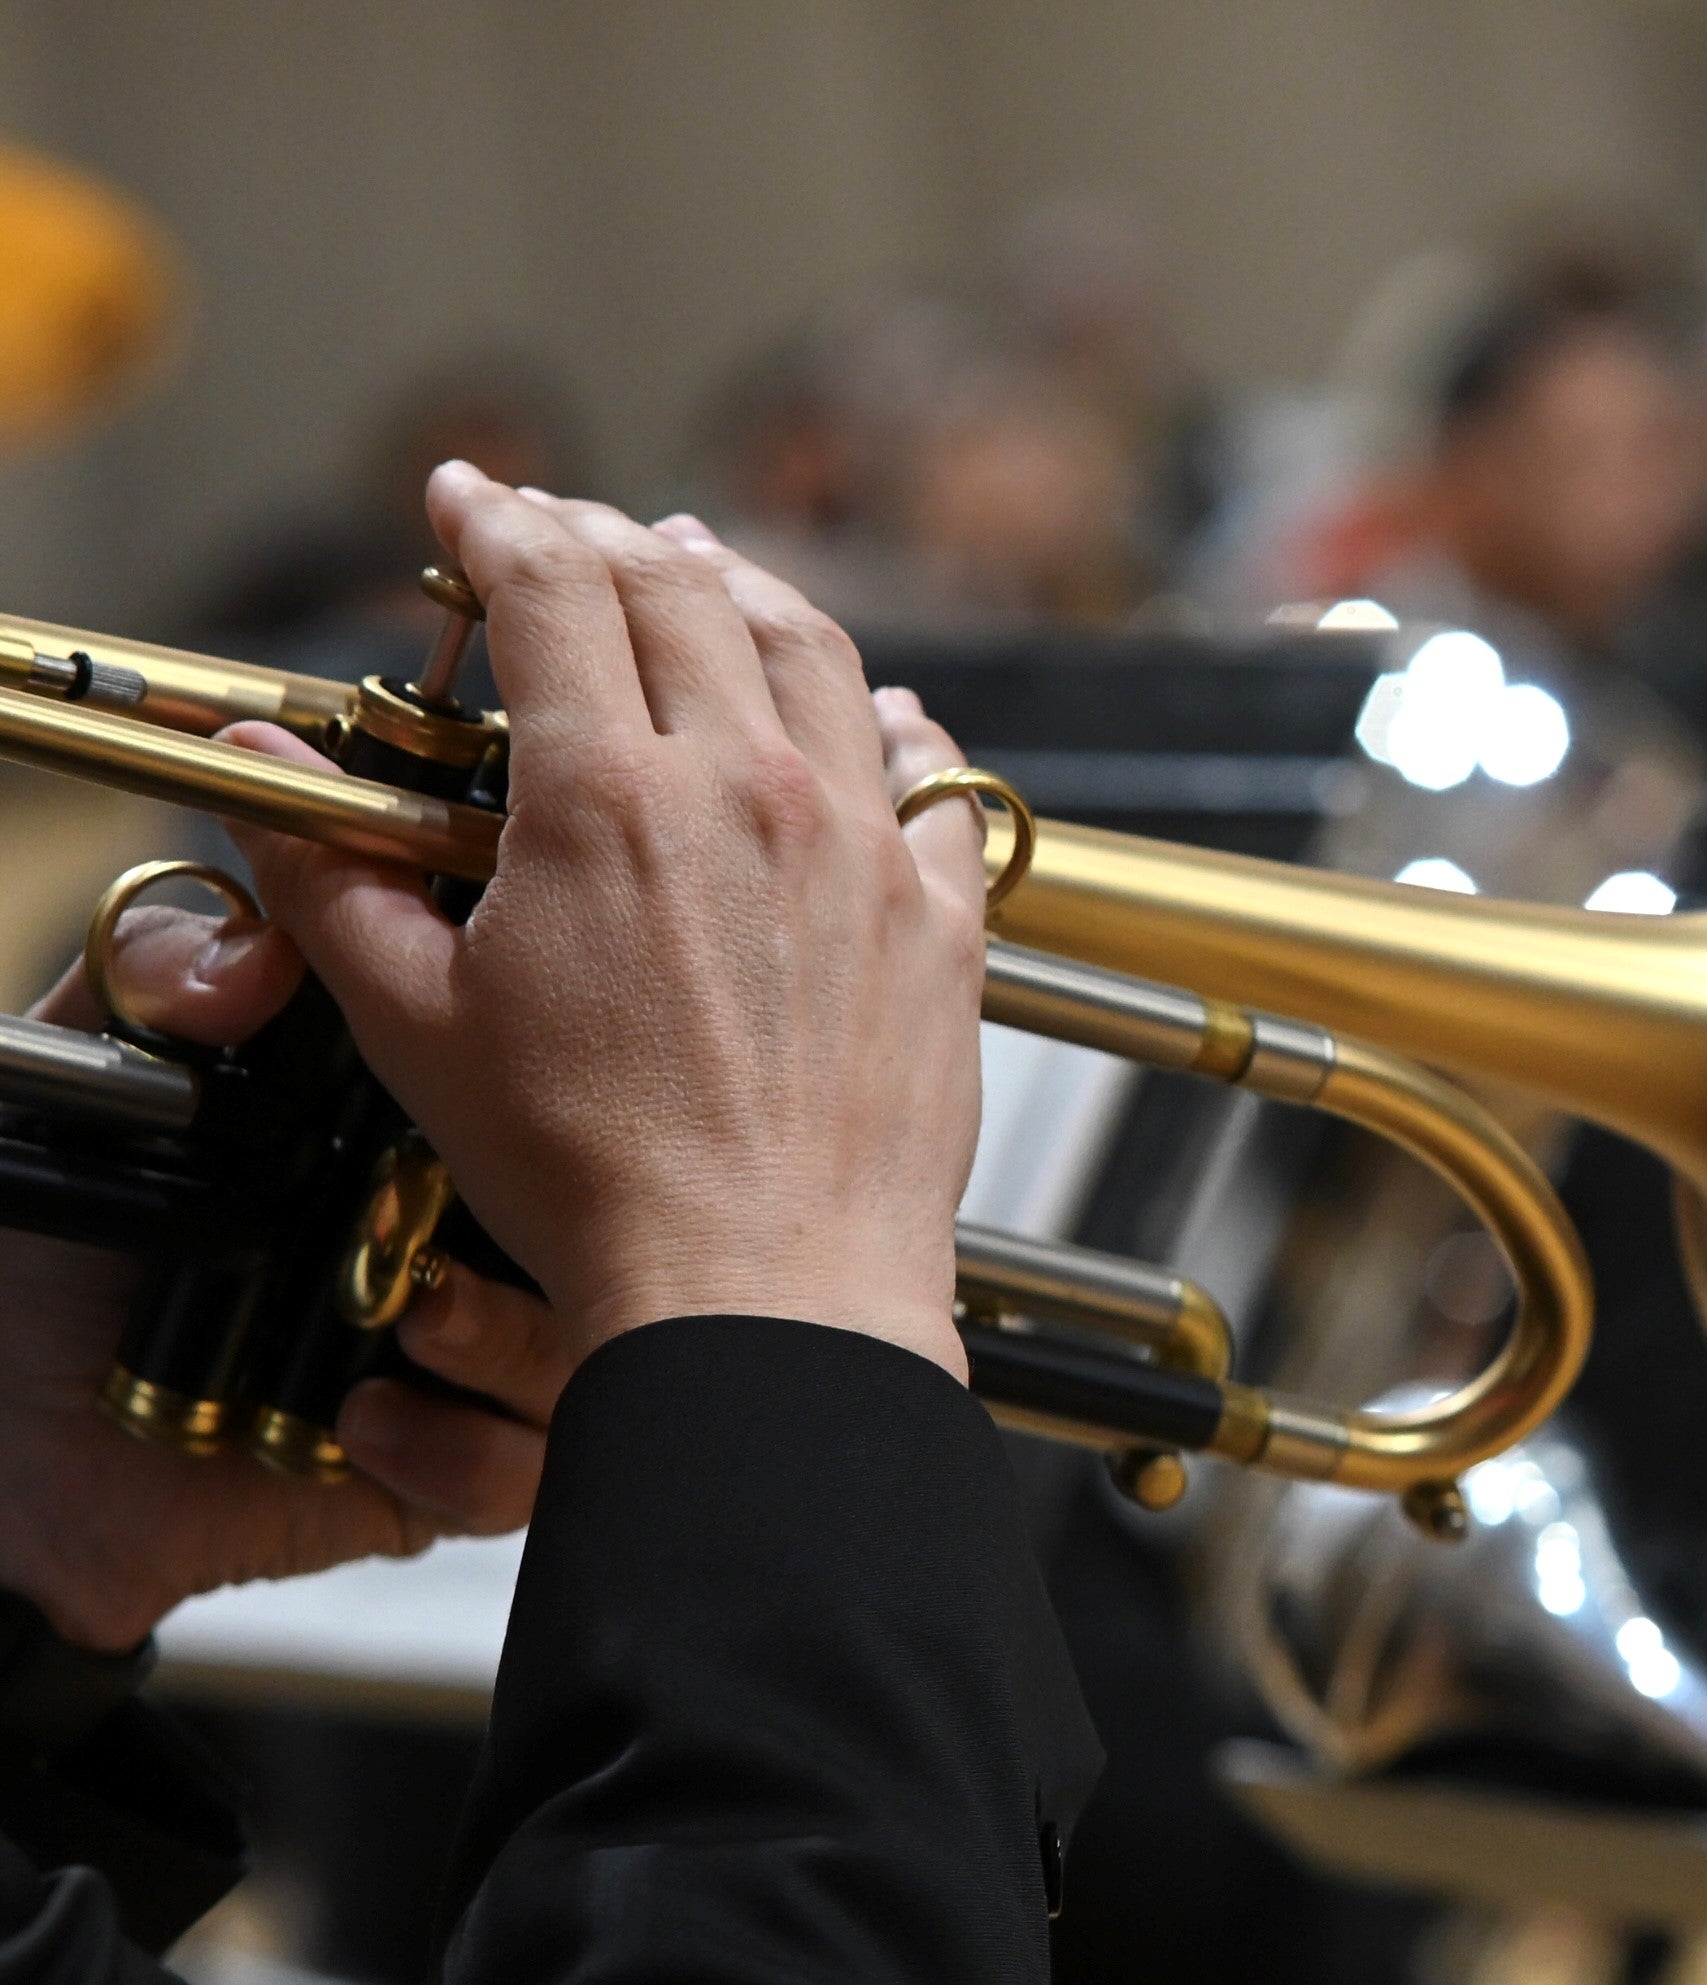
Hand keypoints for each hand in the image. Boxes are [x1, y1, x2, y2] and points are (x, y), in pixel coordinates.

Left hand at [0, 910, 569, 1651]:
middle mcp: (445, 1238)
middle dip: (558, 1224)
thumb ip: (150, 981)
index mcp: (391, 1134)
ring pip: (586, 1341)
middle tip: (457, 1227)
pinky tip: (364, 1428)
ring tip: (417, 1327)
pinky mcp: (454, 1474)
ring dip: (513, 1338)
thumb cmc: (33, 1278)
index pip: (523, 1090)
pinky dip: (467, 1451)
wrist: (7, 1469)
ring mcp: (462, 1361)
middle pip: (590, 1217)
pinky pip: (534, 1466)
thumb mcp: (75, 1091)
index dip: (538, 1086)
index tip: (504, 1083)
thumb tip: (266, 956)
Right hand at [233, 465, 986, 1376]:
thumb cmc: (599, 1178)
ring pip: (819, 654)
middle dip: (612, 532)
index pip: (550, 589)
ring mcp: (864, 845)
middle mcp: (753, 791)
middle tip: (573, 522)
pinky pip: (932, 775)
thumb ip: (337, 880)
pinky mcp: (943, 913)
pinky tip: (880, 716)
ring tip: (708, 566)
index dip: (496, 519)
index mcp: (611, 799)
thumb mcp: (418, 1025)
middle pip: (686, 592)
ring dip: (750, 589)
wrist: (763, 1285)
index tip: (467, 495)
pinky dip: (896, 722)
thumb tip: (281, 779)